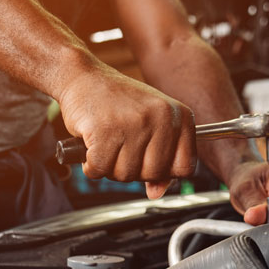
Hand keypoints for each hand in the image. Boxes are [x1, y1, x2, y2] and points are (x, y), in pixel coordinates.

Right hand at [58, 60, 195, 189]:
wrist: (82, 76)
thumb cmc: (116, 102)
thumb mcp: (149, 124)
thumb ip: (159, 158)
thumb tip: (157, 192)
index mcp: (179, 116)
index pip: (185, 167)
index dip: (165, 173)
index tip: (148, 163)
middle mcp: (161, 117)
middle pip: (153, 174)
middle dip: (133, 170)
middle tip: (120, 150)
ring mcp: (134, 124)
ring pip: (126, 175)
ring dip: (109, 167)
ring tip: (106, 143)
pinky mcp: (105, 131)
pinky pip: (100, 169)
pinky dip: (91, 165)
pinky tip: (91, 146)